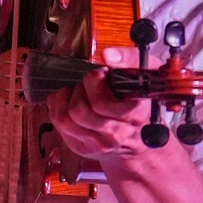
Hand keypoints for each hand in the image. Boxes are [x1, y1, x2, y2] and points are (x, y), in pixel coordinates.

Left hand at [45, 45, 155, 161]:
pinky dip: (57, 107)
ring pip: (65, 119)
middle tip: (89, 83)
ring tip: (77, 92)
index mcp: (134, 116)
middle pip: (80, 110)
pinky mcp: (82, 147)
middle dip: (80, 89)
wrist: (138, 138)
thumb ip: (131, 59)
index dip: (94, 82)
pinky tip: (68, 101)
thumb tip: (108, 55)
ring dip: (66, 99)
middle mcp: (117, 134)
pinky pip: (59, 124)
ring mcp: (98, 144)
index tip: (99, 73)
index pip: (101, 103)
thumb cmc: (138, 101)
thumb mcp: (145, 75)